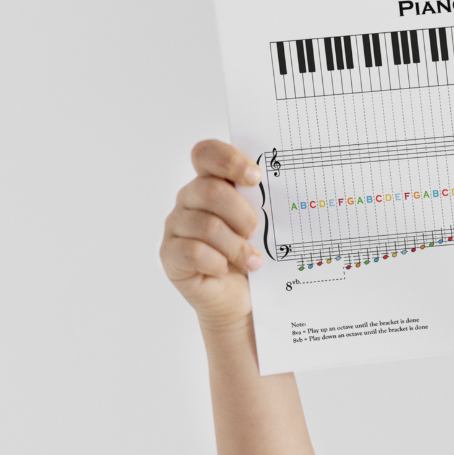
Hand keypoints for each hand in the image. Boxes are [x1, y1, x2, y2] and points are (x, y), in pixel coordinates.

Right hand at [160, 141, 263, 330]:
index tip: (256, 178)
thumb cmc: (251, 258)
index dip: (229, 161)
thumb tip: (282, 192)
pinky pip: (193, 252)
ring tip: (252, 261)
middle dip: (242, 215)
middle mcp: (189, 200)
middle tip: (256, 233)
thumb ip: (262, 205)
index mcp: (210, 183)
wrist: (241, 300)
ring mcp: (176, 226)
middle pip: (210, 190)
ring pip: (207, 226)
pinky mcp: (170, 255)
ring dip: (236, 246)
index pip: (206, 154)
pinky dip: (216, 262)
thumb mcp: (262, 228)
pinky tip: (225, 269)